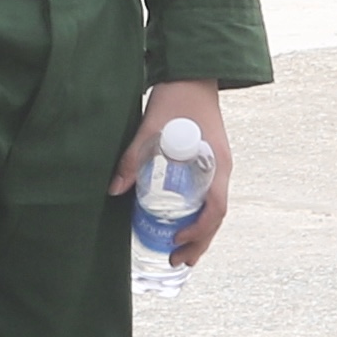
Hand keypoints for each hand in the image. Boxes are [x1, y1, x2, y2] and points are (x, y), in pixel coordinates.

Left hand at [112, 82, 234, 267]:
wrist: (192, 75)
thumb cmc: (175, 100)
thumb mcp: (151, 128)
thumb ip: (133, 159)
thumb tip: (113, 189)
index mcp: (216, 165)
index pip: (216, 209)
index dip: (198, 229)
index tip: (176, 238)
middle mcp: (223, 170)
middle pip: (217, 217)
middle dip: (199, 242)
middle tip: (177, 261)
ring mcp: (219, 167)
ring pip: (214, 209)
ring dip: (200, 233)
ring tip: (181, 254)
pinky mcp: (210, 163)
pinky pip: (209, 197)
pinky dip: (198, 216)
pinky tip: (182, 224)